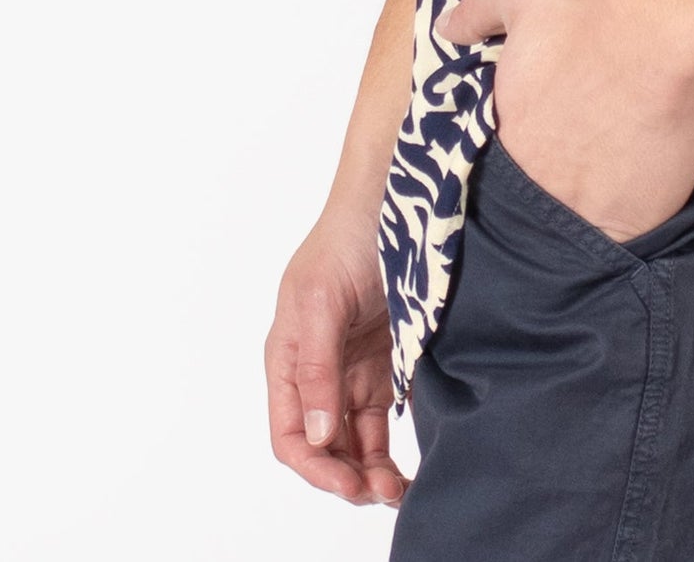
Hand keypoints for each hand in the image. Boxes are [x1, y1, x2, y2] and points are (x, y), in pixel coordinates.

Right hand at [264, 200, 410, 508]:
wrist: (392, 199)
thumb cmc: (345, 240)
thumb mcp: (322, 301)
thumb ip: (317, 368)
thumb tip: (318, 433)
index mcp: (287, 358)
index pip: (290, 434)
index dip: (316, 467)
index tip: (348, 483)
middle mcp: (316, 371)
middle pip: (324, 445)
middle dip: (348, 476)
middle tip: (383, 494)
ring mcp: (350, 368)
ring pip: (354, 439)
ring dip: (371, 469)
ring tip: (399, 490)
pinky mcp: (384, 363)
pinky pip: (381, 419)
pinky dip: (389, 448)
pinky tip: (406, 466)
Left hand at [436, 0, 693, 243]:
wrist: (656, 36)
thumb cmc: (588, 16)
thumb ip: (479, 12)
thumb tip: (446, 28)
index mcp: (504, 136)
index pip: (504, 161)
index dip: (529, 151)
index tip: (551, 136)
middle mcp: (533, 183)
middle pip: (538, 196)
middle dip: (556, 181)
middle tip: (587, 155)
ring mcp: (580, 210)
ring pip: (579, 222)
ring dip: (592, 204)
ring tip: (616, 177)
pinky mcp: (628, 225)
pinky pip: (622, 238)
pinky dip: (629, 221)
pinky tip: (643, 190)